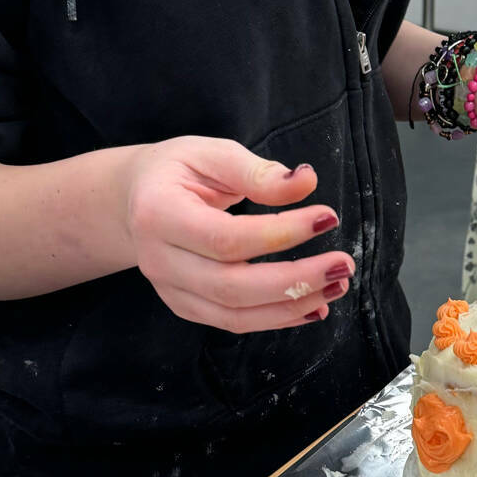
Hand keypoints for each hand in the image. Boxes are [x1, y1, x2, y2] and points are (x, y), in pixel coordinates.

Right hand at [119, 139, 352, 332]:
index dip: (281, 233)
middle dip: (295, 280)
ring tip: (336, 285)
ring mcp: (169, 290)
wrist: (133, 199)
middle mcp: (159, 260)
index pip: (227, 238)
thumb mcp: (211, 153)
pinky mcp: (185, 306)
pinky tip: (312, 305)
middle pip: (232, 287)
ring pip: (234, 314)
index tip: (328, 217)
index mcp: (159, 214)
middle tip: (343, 264)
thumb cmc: (176, 170)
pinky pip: (233, 322)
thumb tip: (306, 182)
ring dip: (292, 305)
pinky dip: (276, 318)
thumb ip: (257, 171)